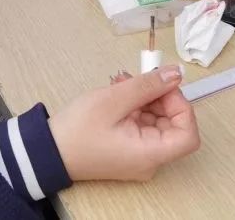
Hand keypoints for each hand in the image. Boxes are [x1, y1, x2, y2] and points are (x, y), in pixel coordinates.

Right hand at [50, 67, 199, 181]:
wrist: (47, 151)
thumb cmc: (77, 130)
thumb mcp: (113, 100)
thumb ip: (148, 85)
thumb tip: (176, 73)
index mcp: (149, 154)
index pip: (188, 134)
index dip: (181, 106)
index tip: (163, 87)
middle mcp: (149, 160)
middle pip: (173, 124)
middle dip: (159, 96)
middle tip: (138, 77)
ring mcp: (138, 156)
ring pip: (156, 121)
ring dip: (144, 97)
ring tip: (122, 82)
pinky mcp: (128, 149)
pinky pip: (142, 125)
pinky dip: (135, 106)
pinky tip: (119, 92)